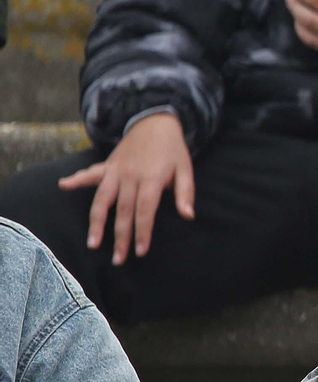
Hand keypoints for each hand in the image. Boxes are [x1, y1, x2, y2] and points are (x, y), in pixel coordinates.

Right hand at [58, 112, 193, 263]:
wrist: (156, 121)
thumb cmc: (173, 149)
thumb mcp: (185, 168)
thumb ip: (185, 193)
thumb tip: (189, 216)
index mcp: (150, 179)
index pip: (145, 210)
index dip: (142, 232)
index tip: (140, 251)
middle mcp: (129, 176)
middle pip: (123, 211)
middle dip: (120, 237)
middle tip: (118, 260)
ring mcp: (116, 170)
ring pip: (103, 200)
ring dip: (97, 222)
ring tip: (93, 242)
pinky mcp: (108, 165)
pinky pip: (91, 173)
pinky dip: (77, 179)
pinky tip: (64, 185)